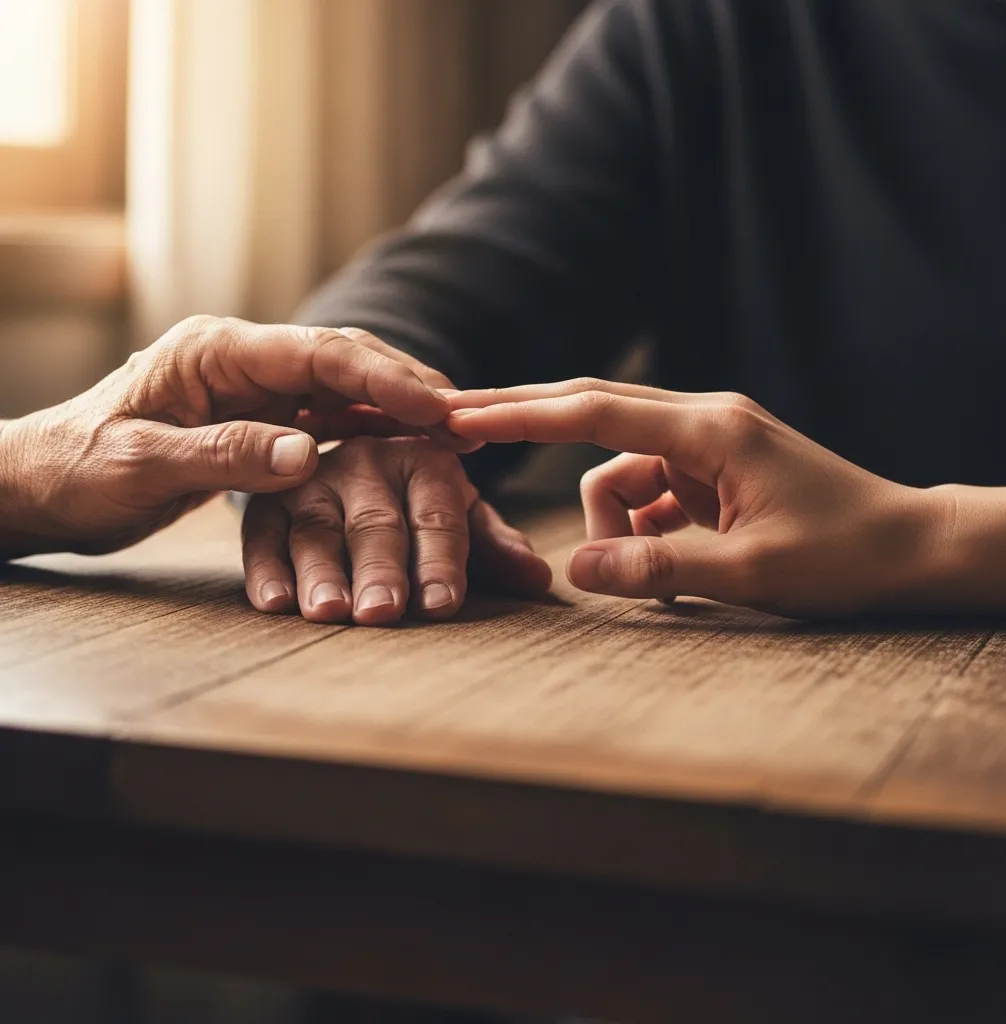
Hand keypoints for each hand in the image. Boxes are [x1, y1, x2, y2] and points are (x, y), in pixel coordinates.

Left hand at [0, 318, 462, 560]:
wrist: (42, 486)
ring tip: (457, 433)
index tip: (437, 407)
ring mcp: (254, 386)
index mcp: (213, 351)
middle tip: (468, 418)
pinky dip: (375, 431)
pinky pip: (331, 417)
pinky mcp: (260, 417)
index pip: (316, 352)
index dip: (382, 376)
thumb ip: (221, 454)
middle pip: (344, 358)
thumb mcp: (139, 467)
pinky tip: (410, 450)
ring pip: (346, 385)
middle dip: (408, 384)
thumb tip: (306, 455)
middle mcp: (242, 359)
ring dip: (401, 407)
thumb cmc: (77, 473)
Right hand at [242, 436, 551, 623]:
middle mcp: (367, 461)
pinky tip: (276, 604)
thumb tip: (539, 579)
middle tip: (381, 612)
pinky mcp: (266, 501)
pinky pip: (261, 535)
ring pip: (317, 528)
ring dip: (321, 573)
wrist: (348, 468)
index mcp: (424, 459)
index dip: (440, 561)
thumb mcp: (459, 516)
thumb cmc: (418, 504)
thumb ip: (493, 546)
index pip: (436, 515)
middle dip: (380, 570)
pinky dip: (267, 570)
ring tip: (328, 613)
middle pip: (375, 522)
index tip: (441, 604)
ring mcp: (312, 478)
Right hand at [446, 379, 949, 617]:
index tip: (462, 415)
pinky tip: (668, 562)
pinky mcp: (710, 470)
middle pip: (592, 410)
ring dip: (608, 518)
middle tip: (459, 424)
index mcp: (709, 429)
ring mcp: (707, 444)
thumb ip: (658, 569)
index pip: (594, 411)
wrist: (910, 548)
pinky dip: (638, 527)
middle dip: (528, 421)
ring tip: (642, 572)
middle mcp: (702, 421)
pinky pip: (646, 492)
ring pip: (617, 469)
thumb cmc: (845, 554)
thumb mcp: (750, 570)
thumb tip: (576, 572)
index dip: (522, 414)